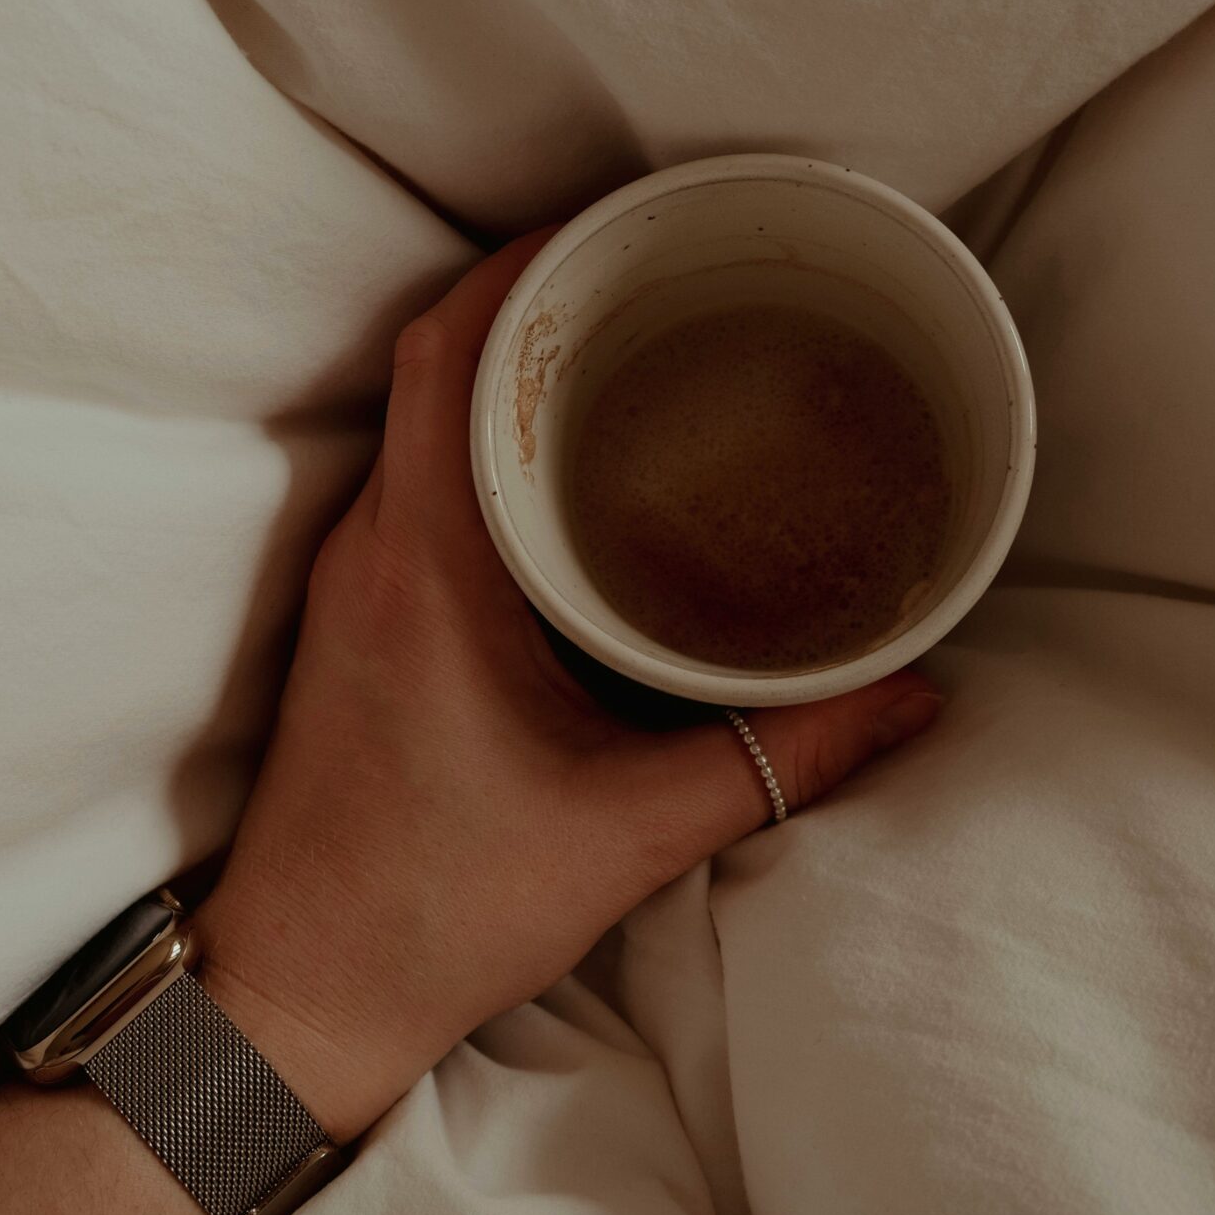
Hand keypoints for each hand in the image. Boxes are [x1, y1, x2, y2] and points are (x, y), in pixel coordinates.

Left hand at [194, 230, 942, 1138]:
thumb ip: (782, 757)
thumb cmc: (436, 906)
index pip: (448, 352)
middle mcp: (375, 548)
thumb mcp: (631, 828)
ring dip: (508, 370)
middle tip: (653, 273)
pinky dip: (489, 443)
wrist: (301, 990)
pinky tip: (574, 474)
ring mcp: (357, 583)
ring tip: (628, 348)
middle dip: (536, 296)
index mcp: (427, 563)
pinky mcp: (362, 623)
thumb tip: (913, 695)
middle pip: (438, 364)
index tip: (615, 224)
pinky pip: (422, 483)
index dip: (521, 264)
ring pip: (423, 421)